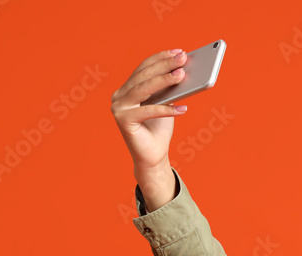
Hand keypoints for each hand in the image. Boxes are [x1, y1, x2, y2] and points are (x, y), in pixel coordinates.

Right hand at [110, 49, 187, 209]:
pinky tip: (183, 109)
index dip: (161, 58)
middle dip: (165, 65)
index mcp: (127, 89)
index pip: (144, 68)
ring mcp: (118, 107)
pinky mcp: (123, 120)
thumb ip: (168, 89)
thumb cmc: (160, 130)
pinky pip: (148, 111)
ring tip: (182, 75)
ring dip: (164, 81)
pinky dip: (166, 110)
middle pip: (144, 76)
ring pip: (144, 89)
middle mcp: (119, 96)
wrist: (153, 157)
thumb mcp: (166, 104)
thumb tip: (182, 71)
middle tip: (183, 59)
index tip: (179, 51)